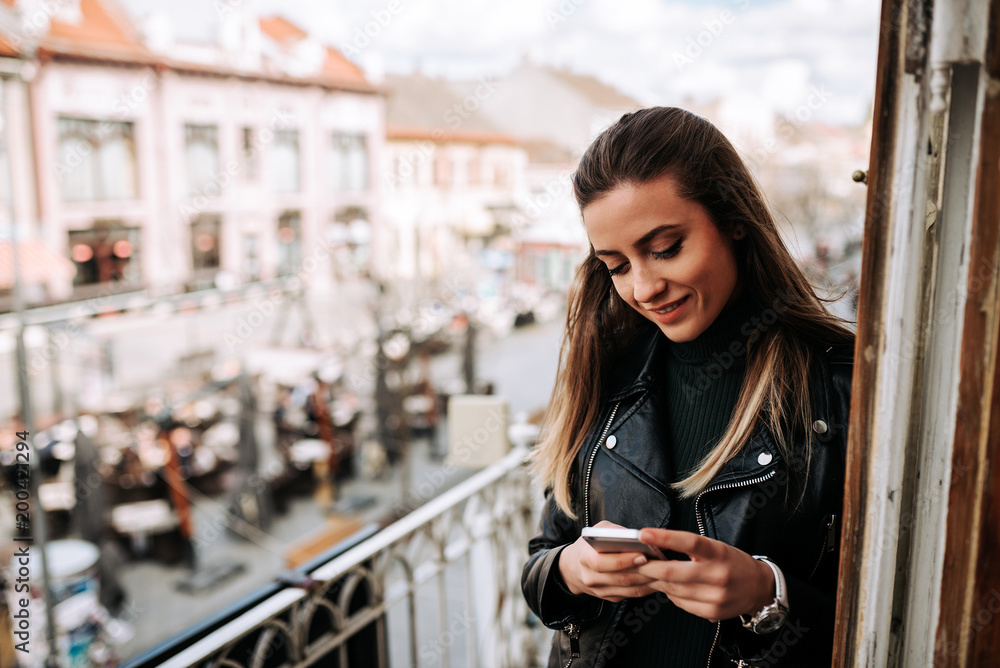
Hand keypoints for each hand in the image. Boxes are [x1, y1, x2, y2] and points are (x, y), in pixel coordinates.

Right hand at [557, 521, 658, 601]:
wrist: (573, 568)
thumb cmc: (589, 545)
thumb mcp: (597, 530)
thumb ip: (615, 532)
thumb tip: (640, 536)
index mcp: (585, 559)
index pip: (604, 563)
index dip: (624, 561)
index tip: (643, 555)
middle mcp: (591, 578)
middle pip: (621, 578)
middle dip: (644, 572)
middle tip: (663, 565)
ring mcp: (601, 591)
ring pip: (630, 589)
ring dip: (649, 582)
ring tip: (666, 573)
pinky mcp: (611, 598)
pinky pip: (632, 595)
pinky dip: (647, 588)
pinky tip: (659, 580)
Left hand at [634, 528, 774, 621]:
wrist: (759, 588)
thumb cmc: (732, 562)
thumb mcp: (716, 548)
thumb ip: (690, 548)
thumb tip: (656, 549)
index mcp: (718, 553)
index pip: (689, 542)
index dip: (665, 538)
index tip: (643, 534)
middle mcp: (717, 575)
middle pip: (673, 572)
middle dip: (647, 567)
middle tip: (630, 561)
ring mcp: (715, 596)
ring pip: (673, 589)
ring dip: (654, 581)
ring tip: (642, 573)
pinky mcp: (711, 612)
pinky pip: (680, 602)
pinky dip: (669, 593)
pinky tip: (665, 586)